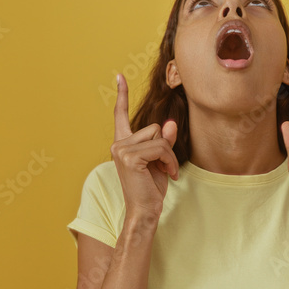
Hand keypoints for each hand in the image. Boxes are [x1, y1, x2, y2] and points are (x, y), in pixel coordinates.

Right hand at [110, 73, 178, 220]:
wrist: (145, 211)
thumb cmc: (151, 189)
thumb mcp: (161, 160)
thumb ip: (164, 140)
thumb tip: (169, 123)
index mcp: (123, 144)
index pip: (121, 115)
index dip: (122, 95)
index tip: (119, 76)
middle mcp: (118, 144)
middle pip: (153, 128)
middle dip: (165, 147)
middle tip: (164, 168)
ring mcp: (121, 150)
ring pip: (159, 138)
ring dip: (169, 155)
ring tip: (166, 172)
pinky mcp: (129, 157)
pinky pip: (161, 147)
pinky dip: (170, 161)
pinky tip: (168, 175)